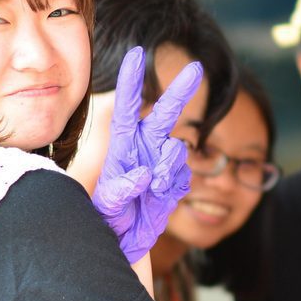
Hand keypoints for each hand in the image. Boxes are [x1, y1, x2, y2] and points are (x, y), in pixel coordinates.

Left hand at [91, 46, 201, 263]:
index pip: (125, 108)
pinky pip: (184, 178)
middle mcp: (143, 151)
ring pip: (178, 152)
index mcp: (120, 147)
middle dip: (179, 92)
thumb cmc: (103, 222)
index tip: (137, 54)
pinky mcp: (174, 185)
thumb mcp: (104, 207)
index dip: (131, 81)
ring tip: (155, 188)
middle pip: (163, 115)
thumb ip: (120, 190)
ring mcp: (161, 166)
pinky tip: (160, 200)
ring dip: (169, 167)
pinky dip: (174, 187)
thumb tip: (144, 172)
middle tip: (196, 68)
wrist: (120, 246)